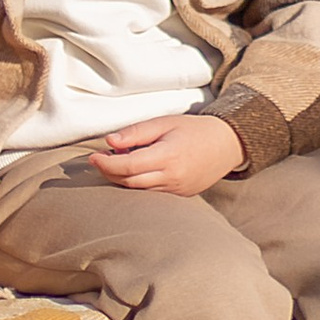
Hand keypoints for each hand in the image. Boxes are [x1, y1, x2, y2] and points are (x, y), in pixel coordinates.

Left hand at [89, 112, 246, 195]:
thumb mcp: (165, 122)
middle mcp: (172, 178)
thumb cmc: (194, 130)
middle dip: (109, 172)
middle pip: (129, 182)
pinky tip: (134, 171)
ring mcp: (176, 191)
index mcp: (168, 156)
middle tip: (99, 159)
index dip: (106, 164)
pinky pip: (151, 194)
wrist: (226, 145)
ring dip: (121, 180)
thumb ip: (136, 132)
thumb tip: (109, 142)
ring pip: (138, 191)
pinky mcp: (179, 197)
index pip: (128, 166)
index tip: (93, 157)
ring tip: (116, 162)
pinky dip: (137, 185)